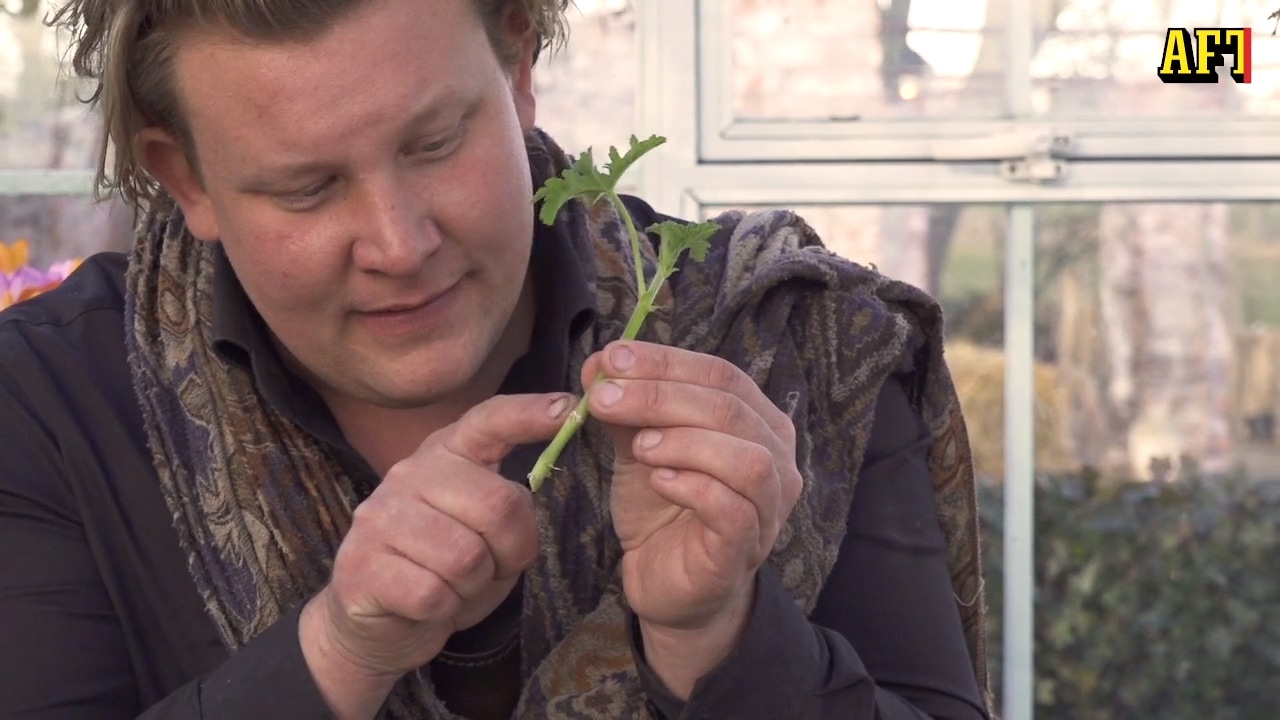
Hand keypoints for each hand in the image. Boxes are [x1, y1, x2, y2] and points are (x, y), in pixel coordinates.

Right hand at [298, 392, 574, 718]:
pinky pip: (433, 594)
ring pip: (466, 557)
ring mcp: (380, 516)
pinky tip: (428, 604)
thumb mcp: (486, 530)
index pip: (489, 421)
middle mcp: (410, 473)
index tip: (568, 409)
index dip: (528, 414)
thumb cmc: (444, 568)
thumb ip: (507, 506)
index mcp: (447, 453)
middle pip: (498, 504)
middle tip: (491, 567)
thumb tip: (526, 497)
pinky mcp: (361, 566)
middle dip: (511, 550)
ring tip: (454, 584)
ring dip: (474, 585)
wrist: (378, 620)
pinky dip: (444, 609)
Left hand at [582, 340, 802, 636]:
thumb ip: (627, 408)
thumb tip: (599, 364)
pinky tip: (659, 481)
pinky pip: (733, 509)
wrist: (664, 583)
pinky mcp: (748, 547)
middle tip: (605, 397)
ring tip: (638, 447)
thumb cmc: (662, 509)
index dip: (666, 362)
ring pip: (746, 458)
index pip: (721, 374)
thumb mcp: (639, 448)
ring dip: (685, 442)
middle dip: (662, 396)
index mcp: (757, 421)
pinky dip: (693, 487)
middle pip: (730, 408)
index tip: (612, 358)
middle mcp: (777, 458)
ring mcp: (769, 506)